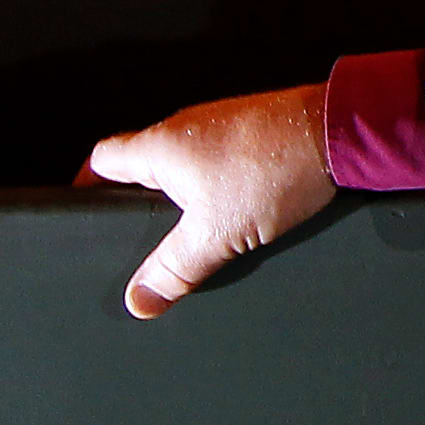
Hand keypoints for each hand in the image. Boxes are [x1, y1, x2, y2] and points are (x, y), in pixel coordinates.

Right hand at [84, 84, 335, 316]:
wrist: (338, 133)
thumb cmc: (277, 167)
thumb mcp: (217, 234)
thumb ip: (174, 269)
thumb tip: (140, 299)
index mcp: (159, 146)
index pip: (101, 160)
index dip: (88, 187)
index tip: (86, 212)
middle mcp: (185, 127)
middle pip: (141, 164)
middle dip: (140, 201)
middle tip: (145, 237)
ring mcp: (220, 126)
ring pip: (184, 164)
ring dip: (184, 195)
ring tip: (195, 231)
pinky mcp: (251, 131)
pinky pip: (219, 161)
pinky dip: (218, 186)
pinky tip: (237, 211)